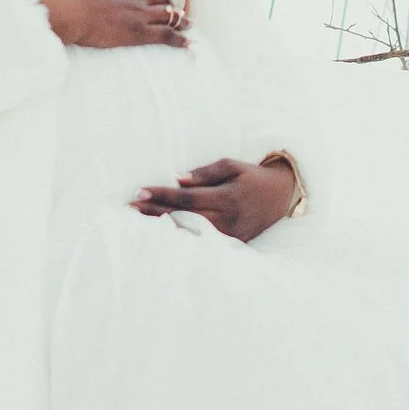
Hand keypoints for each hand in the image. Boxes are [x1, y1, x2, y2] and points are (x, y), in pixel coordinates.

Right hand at [37, 0, 186, 50]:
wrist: (66, 10)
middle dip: (168, 3)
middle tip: (173, 9)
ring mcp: (139, 13)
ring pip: (168, 13)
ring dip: (179, 19)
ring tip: (187, 24)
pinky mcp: (138, 32)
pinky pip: (166, 34)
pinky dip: (179, 38)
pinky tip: (187, 43)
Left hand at [133, 156, 298, 241]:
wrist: (281, 197)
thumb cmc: (253, 177)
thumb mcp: (232, 165)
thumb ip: (205, 174)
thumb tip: (177, 180)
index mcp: (226, 198)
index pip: (186, 198)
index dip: (161, 195)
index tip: (139, 191)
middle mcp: (225, 220)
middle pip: (182, 217)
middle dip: (153, 212)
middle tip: (127, 209)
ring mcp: (227, 235)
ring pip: (187, 232)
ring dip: (160, 227)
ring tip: (136, 223)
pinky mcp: (228, 243)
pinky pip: (198, 241)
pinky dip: (177, 238)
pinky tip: (160, 235)